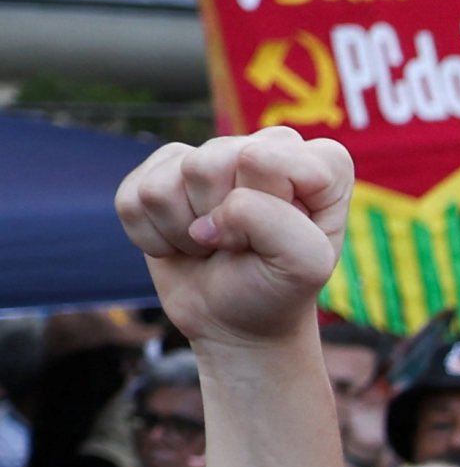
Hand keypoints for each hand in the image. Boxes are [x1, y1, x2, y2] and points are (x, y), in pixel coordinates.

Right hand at [117, 129, 352, 346]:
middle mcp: (265, 146)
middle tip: (242, 245)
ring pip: (165, 184)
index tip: (279, 239)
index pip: (266, 158)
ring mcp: (209, 155)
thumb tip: (211, 215)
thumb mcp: (303, 265)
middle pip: (208, 163)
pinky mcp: (160, 173)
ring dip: (185, 233)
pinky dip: (153, 238)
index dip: (265, 207)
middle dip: (221, 220)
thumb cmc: (278, 288)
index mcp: (320, 163)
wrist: (237, 320)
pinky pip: (132, 199)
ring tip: (215, 245)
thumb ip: (273, 221)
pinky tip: (183, 244)